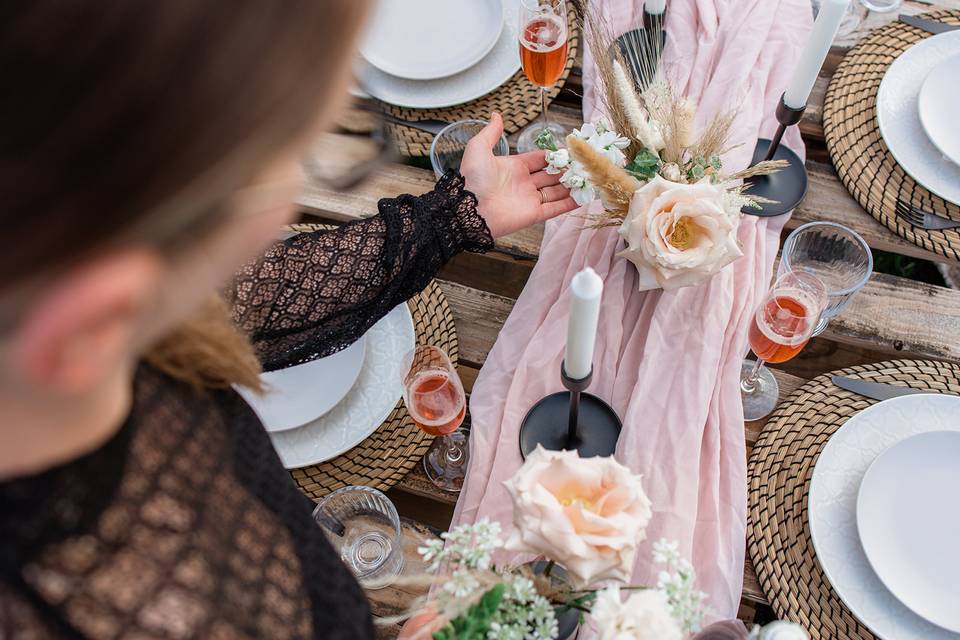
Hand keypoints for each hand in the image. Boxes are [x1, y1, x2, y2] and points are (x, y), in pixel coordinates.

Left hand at [460, 113, 577, 237]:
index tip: (569, 151)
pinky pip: (555, 208)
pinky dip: (569, 203)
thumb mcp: (478, 148)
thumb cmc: (471, 179)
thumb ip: (491, 132)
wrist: (468, 209)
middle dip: (566, 170)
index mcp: (514, 168)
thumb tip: (496, 115)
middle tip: (583, 164)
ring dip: (571, 186)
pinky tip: (583, 197)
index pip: (539, 159)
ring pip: (556, 191)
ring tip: (588, 178)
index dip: (554, 155)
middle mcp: (524, 183)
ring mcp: (529, 199)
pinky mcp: (533, 214)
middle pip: (551, 175)